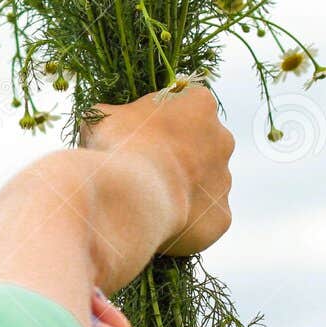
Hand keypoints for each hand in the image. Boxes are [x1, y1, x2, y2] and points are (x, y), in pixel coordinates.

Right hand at [80, 86, 234, 255]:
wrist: (132, 197)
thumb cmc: (117, 147)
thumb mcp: (100, 117)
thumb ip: (112, 116)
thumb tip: (106, 123)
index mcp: (199, 104)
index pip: (186, 104)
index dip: (161, 119)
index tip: (140, 132)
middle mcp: (222, 139)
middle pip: (201, 145)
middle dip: (177, 156)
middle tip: (143, 169)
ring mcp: (225, 180)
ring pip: (203, 185)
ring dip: (180, 189)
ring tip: (146, 200)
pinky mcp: (221, 217)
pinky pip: (202, 219)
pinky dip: (183, 222)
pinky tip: (157, 223)